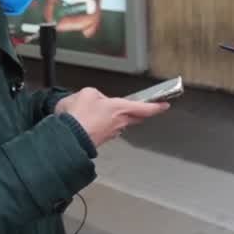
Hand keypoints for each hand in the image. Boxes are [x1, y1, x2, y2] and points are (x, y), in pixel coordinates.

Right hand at [55, 87, 169, 147]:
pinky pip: (106, 129)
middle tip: (140, 108)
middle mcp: (119, 123)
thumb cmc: (79, 116)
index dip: (156, 106)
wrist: (68, 138)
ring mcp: (111, 133)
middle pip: (135, 117)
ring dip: (116, 118)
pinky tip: (92, 120)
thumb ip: (96, 94)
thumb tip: (97, 100)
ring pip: (119, 123)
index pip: (145, 108)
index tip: (165, 105)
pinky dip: (103, 124)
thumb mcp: (87, 93)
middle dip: (138, 112)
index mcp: (120, 108)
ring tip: (103, 111)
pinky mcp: (101, 140)